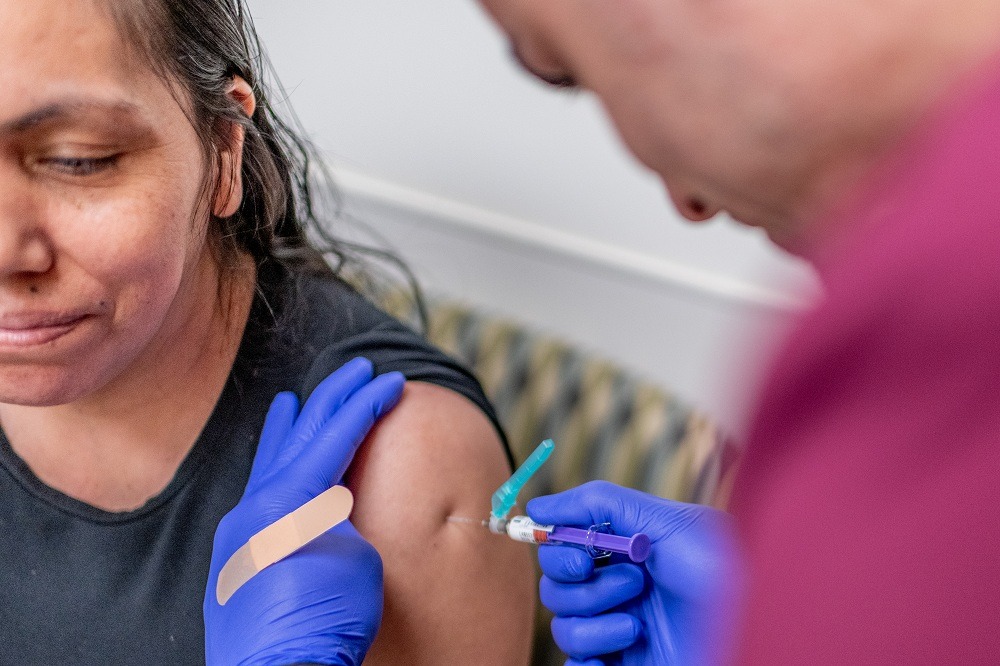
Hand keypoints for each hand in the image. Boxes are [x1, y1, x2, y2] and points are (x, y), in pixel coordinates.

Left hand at [204, 357, 404, 665]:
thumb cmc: (330, 622)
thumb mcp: (359, 559)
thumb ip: (341, 517)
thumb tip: (328, 510)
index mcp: (292, 498)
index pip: (335, 435)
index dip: (366, 404)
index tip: (391, 381)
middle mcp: (256, 507)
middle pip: (299, 437)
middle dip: (331, 400)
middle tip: (355, 370)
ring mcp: (238, 534)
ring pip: (266, 466)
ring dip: (285, 431)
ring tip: (289, 401)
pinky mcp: (233, 562)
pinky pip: (255, 499)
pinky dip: (269, 473)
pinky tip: (273, 472)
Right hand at [527, 481, 743, 665]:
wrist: (756, 634)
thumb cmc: (722, 574)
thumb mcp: (668, 522)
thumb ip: (600, 503)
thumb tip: (538, 505)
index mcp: (626, 550)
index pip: (562, 546)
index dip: (560, 550)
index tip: (582, 558)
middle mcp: (619, 588)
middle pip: (555, 587)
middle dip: (585, 587)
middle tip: (633, 584)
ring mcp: (619, 629)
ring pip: (563, 628)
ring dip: (594, 625)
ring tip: (639, 624)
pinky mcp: (623, 665)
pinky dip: (586, 662)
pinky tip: (616, 656)